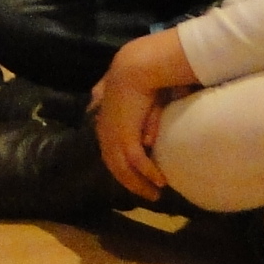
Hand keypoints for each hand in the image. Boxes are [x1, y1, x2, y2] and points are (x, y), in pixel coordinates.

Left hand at [91, 30, 192, 200]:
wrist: (135, 69)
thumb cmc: (138, 81)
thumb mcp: (136, 102)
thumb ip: (140, 119)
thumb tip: (148, 139)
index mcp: (104, 123)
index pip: (109, 153)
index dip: (122, 168)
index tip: (136, 179)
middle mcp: (104, 133)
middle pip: (115, 167)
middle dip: (131, 183)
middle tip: (148, 194)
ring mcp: (113, 136)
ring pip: (124, 170)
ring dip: (140, 184)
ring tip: (155, 194)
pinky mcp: (126, 137)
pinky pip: (137, 162)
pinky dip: (148, 173)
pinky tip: (160, 181)